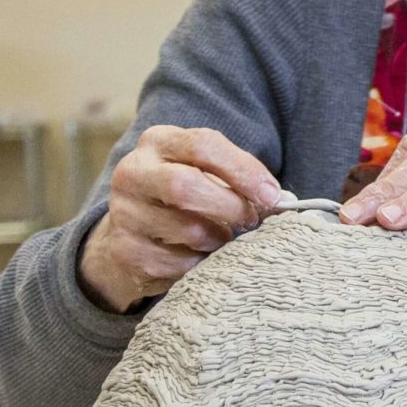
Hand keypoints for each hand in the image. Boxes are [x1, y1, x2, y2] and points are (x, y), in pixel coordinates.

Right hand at [79, 126, 279, 310]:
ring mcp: (124, 213)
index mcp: (157, 142)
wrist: (132, 231)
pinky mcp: (126, 252)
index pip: (203, 145)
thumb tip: (281, 201)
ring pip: (188, 231)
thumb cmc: (182, 196)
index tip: (272, 195)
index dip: (243, 171)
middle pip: (186, 187)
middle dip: (231, 207)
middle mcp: (133, 173)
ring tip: (221, 238)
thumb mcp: (204, 172)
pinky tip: (198, 256)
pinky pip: (180, 264)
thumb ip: (238, 178)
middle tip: (251, 220)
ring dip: (219, 240)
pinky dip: (201, 264)